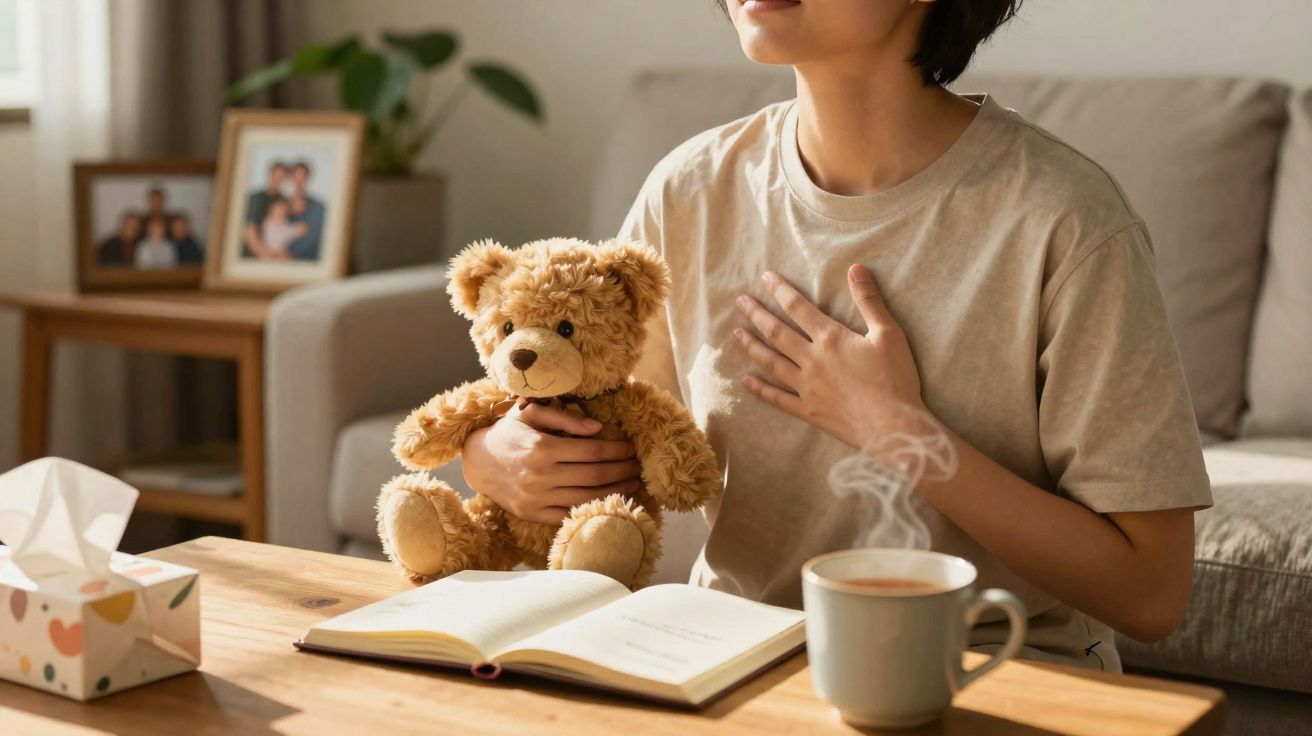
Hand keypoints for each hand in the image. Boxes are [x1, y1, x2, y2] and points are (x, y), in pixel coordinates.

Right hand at [461, 402, 639, 524]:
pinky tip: (608, 501)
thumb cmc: (509, 433)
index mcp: (542, 447)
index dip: (616, 450)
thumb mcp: (532, 413)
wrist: (479, 463)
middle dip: (622, 470)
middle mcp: (540, 474)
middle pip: (594, 475)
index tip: (631, 448)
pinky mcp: (533, 514)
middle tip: (638, 466)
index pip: (592, 451)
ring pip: (586, 497)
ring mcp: (536, 498)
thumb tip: (598, 429)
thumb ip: (565, 418)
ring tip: (632, 483)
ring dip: (614, 491)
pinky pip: (568, 515)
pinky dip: (591, 509)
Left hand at [732, 265, 926, 448]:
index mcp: (830, 338)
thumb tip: (856, 268)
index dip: (779, 290)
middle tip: (740, 301)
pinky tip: (746, 380)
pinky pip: (777, 398)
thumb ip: (869, 300)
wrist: (892, 426)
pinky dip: (760, 389)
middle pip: (776, 332)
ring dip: (751, 346)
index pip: (797, 307)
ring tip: (736, 333)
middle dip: (756, 314)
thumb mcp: (888, 333)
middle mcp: (811, 359)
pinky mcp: (807, 410)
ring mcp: (805, 387)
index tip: (764, 278)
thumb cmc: (894, 379)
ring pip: (771, 362)